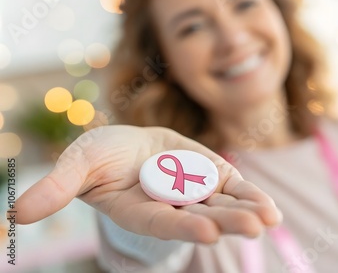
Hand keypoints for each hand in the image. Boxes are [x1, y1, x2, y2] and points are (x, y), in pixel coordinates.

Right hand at [13, 125, 281, 242]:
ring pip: (223, 205)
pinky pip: (233, 189)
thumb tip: (16, 213)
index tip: (205, 230)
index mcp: (140, 211)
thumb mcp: (79, 165)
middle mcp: (172, 208)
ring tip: (270, 218)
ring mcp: (195, 194)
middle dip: (227, 221)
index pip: (162, 222)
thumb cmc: (101, 158)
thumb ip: (58, 188)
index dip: (182, 225)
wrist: (131, 148)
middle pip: (201, 216)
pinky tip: (272, 210)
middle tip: (254, 227)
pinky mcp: (211, 177)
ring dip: (246, 211)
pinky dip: (251, 197)